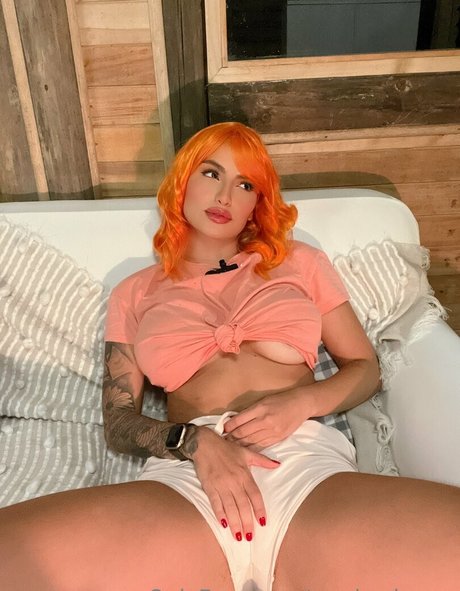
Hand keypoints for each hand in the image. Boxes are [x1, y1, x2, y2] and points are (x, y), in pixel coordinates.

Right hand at [192, 427, 279, 541]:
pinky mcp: (209, 486)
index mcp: (244, 474)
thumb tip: (278, 464)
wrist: (204, 443)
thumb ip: (262, 460)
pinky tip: (223, 524)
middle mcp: (234, 481)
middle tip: (250, 537)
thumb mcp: (246, 452)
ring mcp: (221, 485)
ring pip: (230, 507)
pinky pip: (215, 503)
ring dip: (235, 523)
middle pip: (243, 505)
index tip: (262, 522)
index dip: (259, 509)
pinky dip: (219, 514)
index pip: (255, 495)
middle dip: (247, 522)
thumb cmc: (226, 448)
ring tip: (238, 536)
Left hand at [223, 389, 311, 448]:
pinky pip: (261, 446)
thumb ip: (250, 411)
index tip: (222, 430)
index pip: (239, 420)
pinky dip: (250, 449)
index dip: (228, 426)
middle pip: (243, 432)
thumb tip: (235, 421)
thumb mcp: (263, 401)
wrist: (301, 404)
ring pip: (250, 441)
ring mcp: (272, 431)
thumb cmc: (281, 400)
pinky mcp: (278, 438)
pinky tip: (244, 451)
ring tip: (230, 447)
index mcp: (260, 408)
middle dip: (231, 437)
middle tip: (222, 441)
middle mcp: (265, 420)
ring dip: (239, 445)